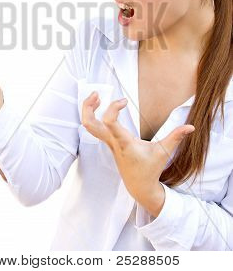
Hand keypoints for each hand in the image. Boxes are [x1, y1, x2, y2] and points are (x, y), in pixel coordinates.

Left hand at [82, 91, 194, 213]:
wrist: (139, 186)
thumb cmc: (150, 169)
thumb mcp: (164, 152)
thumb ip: (176, 137)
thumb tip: (191, 127)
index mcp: (124, 143)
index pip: (109, 123)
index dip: (113, 107)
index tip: (125, 100)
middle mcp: (112, 142)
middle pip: (89, 124)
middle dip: (88, 108)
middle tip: (96, 93)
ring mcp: (108, 142)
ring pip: (88, 126)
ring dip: (87, 109)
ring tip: (96, 95)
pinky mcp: (108, 142)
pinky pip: (94, 127)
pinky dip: (92, 114)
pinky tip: (100, 104)